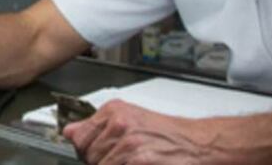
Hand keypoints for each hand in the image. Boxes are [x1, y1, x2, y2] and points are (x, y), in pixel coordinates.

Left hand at [63, 100, 218, 163]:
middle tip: (121, 161)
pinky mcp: (139, 161)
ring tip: (132, 163)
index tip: (92, 155)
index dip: (85, 151)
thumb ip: (99, 126)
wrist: (202, 144)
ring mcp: (129, 144)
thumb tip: (70, 133)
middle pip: (88, 156)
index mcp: (114, 112)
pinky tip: (138, 164)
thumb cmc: (170, 134)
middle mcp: (119, 124)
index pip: (78, 137)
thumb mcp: (131, 119)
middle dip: (100, 163)